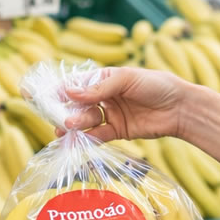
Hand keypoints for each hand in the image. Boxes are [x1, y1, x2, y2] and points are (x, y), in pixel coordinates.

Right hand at [61, 67, 192, 141]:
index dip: (57, 90)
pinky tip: (80, 140)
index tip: (38, 95)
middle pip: (77, 104)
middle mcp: (103, 96)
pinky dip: (88, 138)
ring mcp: (110, 114)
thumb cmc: (156, 85)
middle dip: (65, 110)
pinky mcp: (117, 131)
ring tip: (68, 127)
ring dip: (75, 124)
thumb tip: (70, 92)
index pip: (75, 84)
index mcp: (104, 79)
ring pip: (86, 120)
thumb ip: (99, 89)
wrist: (181, 108)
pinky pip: (98, 135)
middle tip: (58, 118)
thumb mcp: (126, 80)